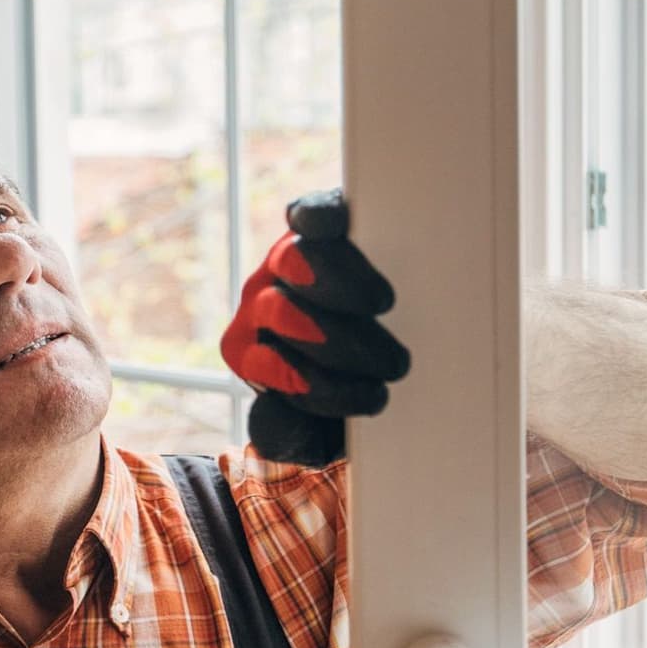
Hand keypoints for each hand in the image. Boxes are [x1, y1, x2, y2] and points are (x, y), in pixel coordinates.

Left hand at [221, 189, 408, 465]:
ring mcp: (285, 259)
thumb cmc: (350, 386)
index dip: (315, 386)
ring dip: (340, 286)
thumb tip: (269, 414)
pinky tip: (344, 228)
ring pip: (294, 260)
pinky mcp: (315, 220)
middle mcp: (262, 303)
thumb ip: (295, 433)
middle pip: (281, 313)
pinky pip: (311, 214)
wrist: (372, 350)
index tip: (373, 397)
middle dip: (340, 343)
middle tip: (393, 362)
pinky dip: (322, 218)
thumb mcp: (324, 426)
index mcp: (253, 353)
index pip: (263, 365)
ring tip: (381, 305)